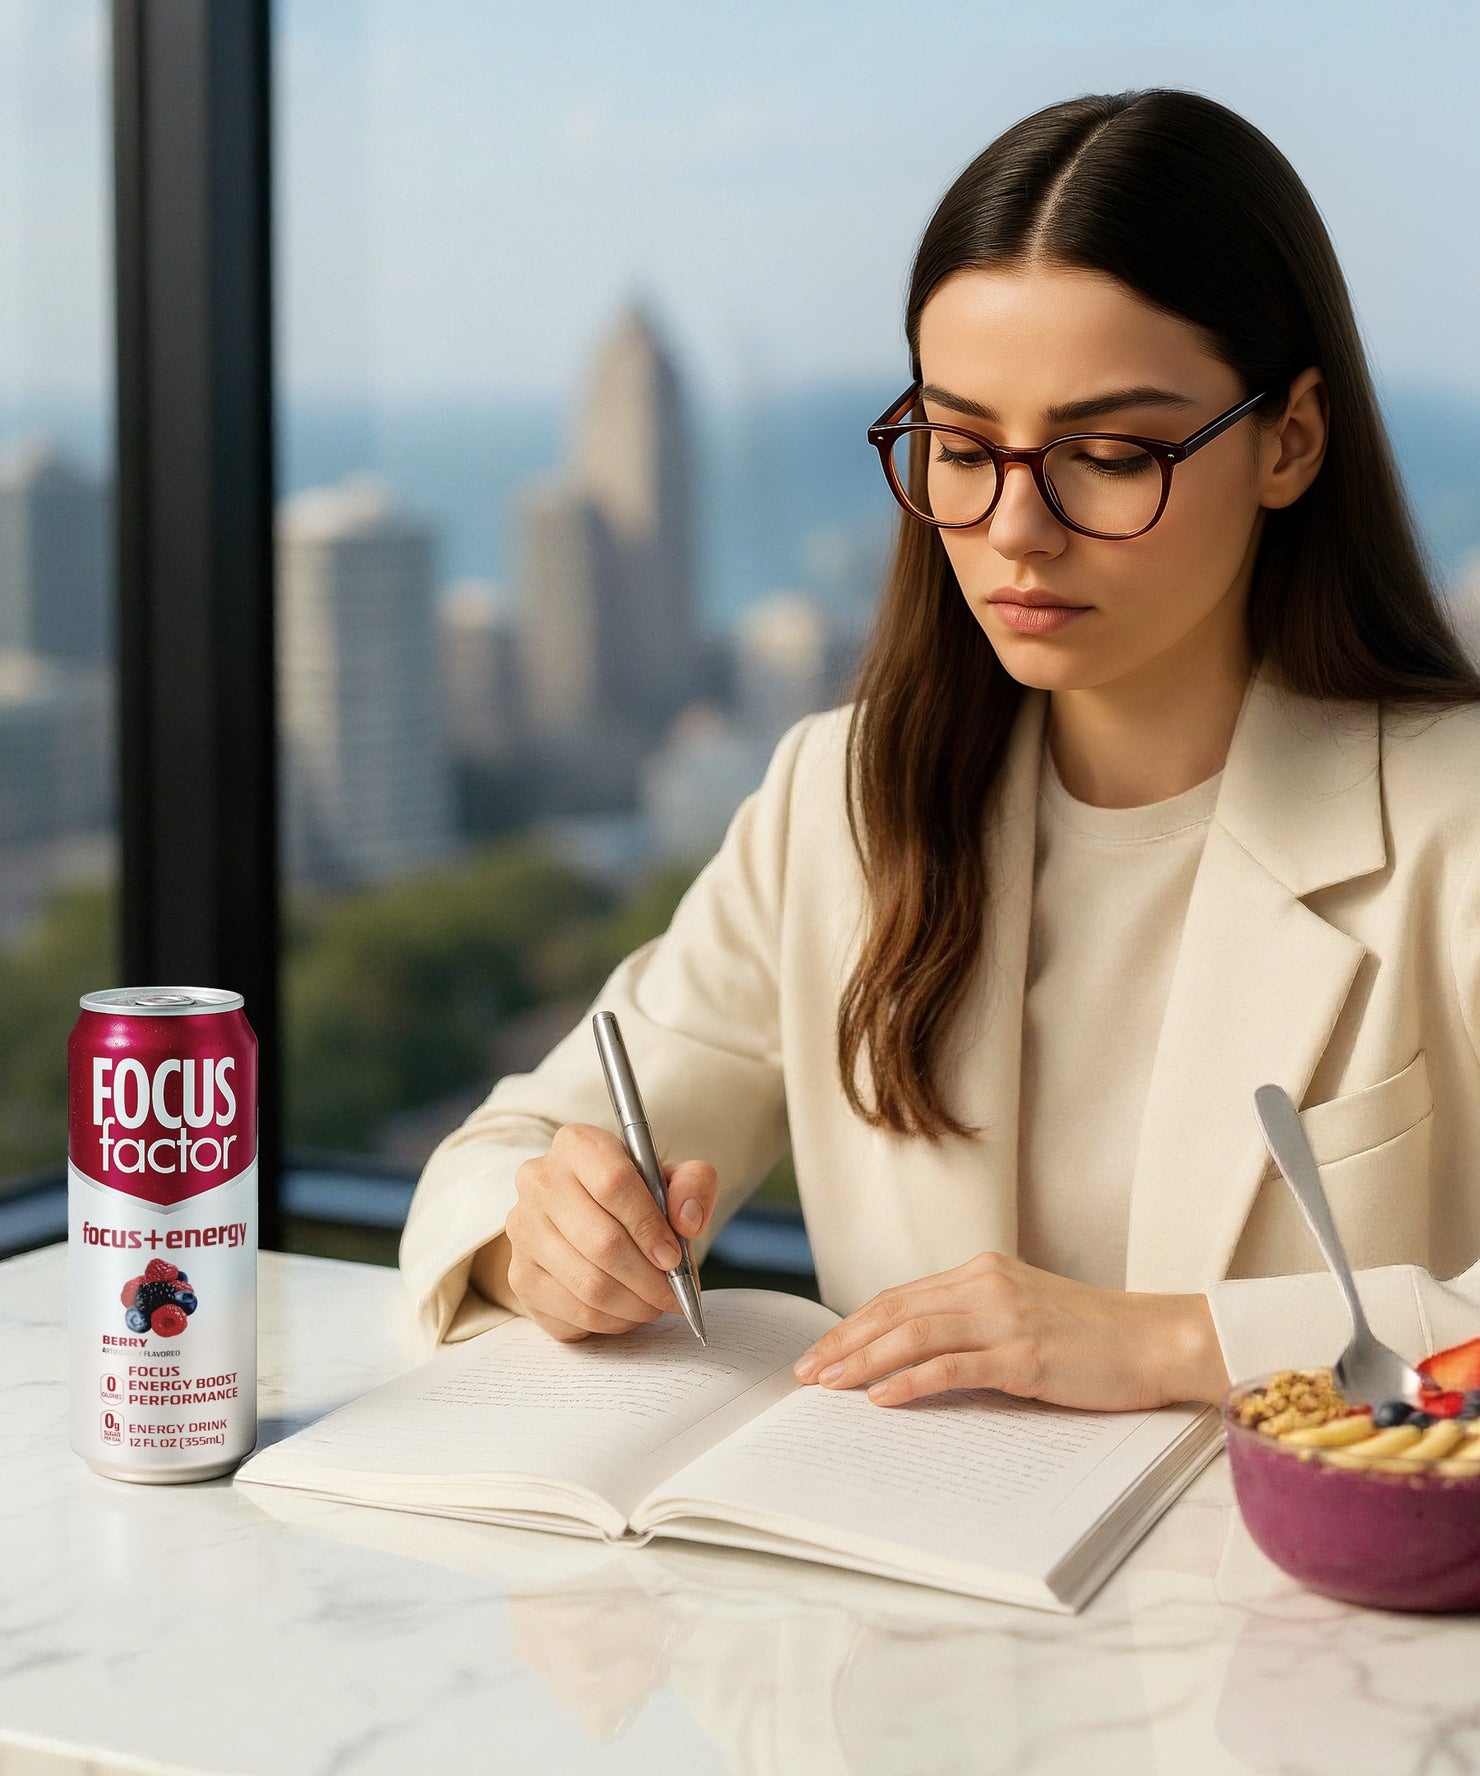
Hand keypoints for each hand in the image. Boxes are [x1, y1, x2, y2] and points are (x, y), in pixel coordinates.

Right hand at [490, 1123, 717, 1342]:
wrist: (587, 1220)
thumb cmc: (634, 1196)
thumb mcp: (671, 1178)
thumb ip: (694, 1184)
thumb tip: (687, 1218)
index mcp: (577, 1145)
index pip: (613, 1184)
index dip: (650, 1227)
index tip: (674, 1257)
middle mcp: (539, 1182)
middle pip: (602, 1242)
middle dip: (649, 1279)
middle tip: (674, 1293)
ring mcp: (523, 1231)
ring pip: (589, 1285)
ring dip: (635, 1305)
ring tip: (656, 1303)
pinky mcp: (520, 1277)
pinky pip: (574, 1313)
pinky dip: (613, 1321)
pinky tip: (628, 1310)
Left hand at [791, 1251, 1229, 1410]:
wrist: (1158, 1339)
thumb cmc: (1094, 1337)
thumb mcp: (1025, 1313)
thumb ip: (975, 1323)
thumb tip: (918, 1357)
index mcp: (983, 1272)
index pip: (900, 1297)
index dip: (854, 1324)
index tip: (820, 1351)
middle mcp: (986, 1285)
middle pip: (895, 1311)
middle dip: (843, 1343)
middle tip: (805, 1373)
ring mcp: (1005, 1318)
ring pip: (914, 1335)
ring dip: (863, 1361)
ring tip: (829, 1386)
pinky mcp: (1025, 1355)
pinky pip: (953, 1367)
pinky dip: (911, 1381)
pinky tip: (882, 1399)